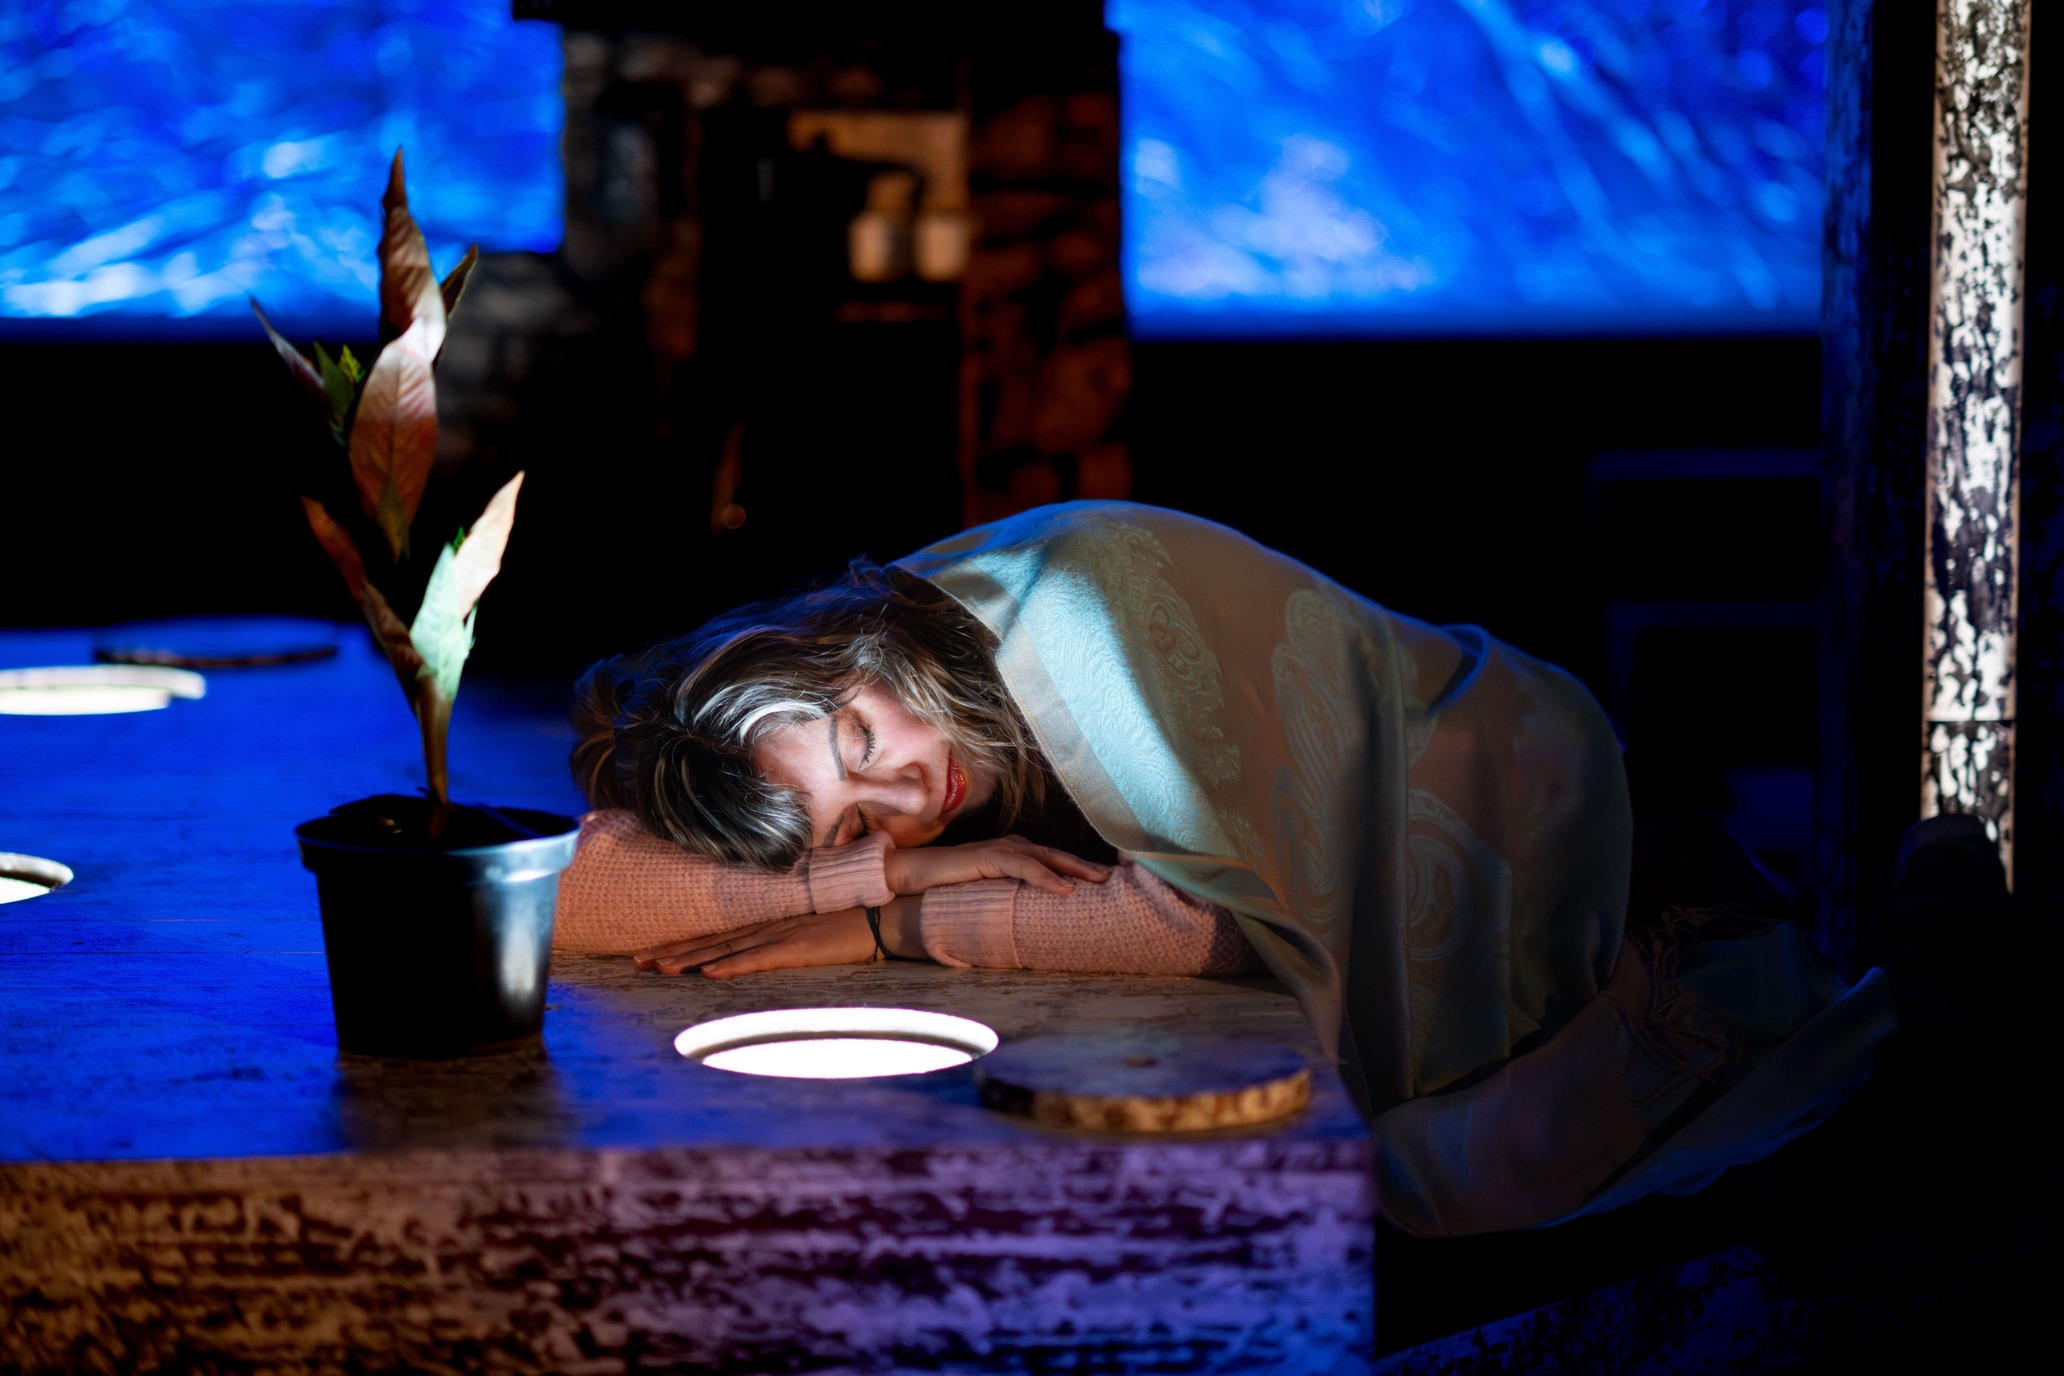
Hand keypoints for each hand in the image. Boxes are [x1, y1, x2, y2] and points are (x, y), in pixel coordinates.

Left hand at [632, 907, 879, 977]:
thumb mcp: (813, 928)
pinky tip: (710, 974)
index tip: (652, 952)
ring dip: (690, 961)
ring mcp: (783, 934)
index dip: (683, 943)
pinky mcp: (799, 948)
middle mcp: (769, 925)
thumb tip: (768, 949)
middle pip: (712, 941)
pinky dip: (734, 966)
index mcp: (770, 921)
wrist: (886, 912)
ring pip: (726, 950)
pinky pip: (760, 959)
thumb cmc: (855, 920)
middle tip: (636, 963)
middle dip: (672, 952)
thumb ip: (789, 935)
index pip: (718, 934)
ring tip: (659, 970)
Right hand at [883, 835, 1112, 896]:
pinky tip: (1064, 888)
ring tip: (1100, 882)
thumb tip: (1034, 924)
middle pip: (1060, 856)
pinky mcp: (989, 857)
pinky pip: (1023, 866)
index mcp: (1017, 854)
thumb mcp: (989, 895)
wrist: (914, 877)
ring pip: (1048, 858)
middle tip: (1117, 879)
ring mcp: (1002, 849)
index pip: (1056, 861)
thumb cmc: (950, 889)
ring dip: (1076, 869)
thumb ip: (1011, 900)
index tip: (1109, 882)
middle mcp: (1013, 847)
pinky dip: (1046, 877)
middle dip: (1089, 867)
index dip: (1083, 870)